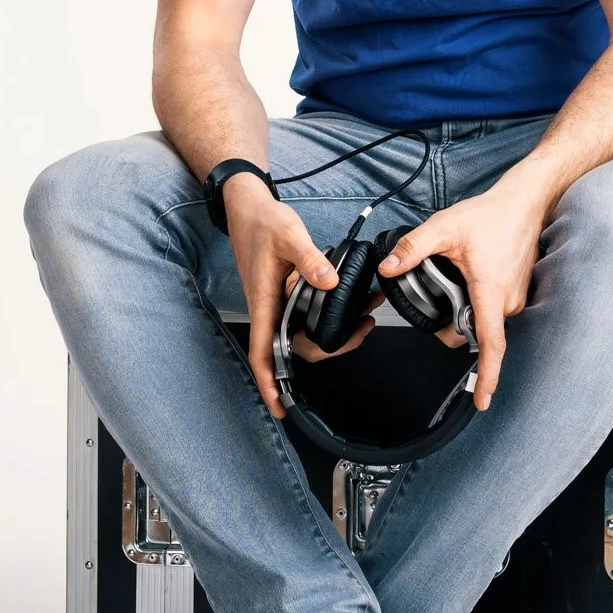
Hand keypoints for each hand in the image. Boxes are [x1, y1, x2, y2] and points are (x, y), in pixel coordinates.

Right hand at [224, 175, 368, 417]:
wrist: (248, 207)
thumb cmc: (262, 221)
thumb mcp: (289, 235)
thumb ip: (310, 259)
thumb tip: (330, 281)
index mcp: (264, 301)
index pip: (262, 352)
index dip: (269, 381)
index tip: (280, 406)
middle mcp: (269, 308)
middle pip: (292, 348)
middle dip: (328, 348)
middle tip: (360, 333)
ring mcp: (276, 302)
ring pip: (301, 331)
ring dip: (331, 331)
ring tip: (364, 317)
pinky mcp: (283, 293)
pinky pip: (303, 314)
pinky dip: (326, 315)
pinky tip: (347, 303)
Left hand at [376, 179, 545, 408]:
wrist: (525, 201)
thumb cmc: (492, 214)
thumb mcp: (444, 228)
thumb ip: (413, 249)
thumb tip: (388, 268)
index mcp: (490, 292)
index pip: (490, 346)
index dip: (486, 377)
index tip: (481, 401)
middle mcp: (508, 301)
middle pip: (475, 333)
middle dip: (451, 324)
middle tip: (436, 295)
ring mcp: (516, 296)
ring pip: (483, 321)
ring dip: (465, 310)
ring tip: (455, 278)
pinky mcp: (518, 290)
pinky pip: (493, 308)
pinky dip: (477, 301)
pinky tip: (470, 276)